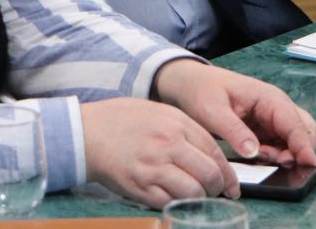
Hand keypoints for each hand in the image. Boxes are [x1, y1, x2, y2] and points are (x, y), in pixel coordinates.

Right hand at [80, 97, 238, 208]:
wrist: (85, 132)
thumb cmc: (120, 120)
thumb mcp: (157, 112)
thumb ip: (183, 129)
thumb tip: (210, 155)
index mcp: (175, 123)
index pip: (214, 151)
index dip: (227, 172)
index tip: (230, 184)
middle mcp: (168, 144)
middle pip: (210, 174)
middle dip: (217, 188)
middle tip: (215, 192)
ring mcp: (154, 167)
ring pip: (194, 192)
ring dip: (199, 198)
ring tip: (194, 196)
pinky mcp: (140, 186)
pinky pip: (171, 202)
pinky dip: (177, 204)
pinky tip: (174, 197)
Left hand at [152, 59, 315, 168]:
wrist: (189, 84)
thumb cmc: (202, 91)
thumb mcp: (213, 110)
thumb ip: (234, 131)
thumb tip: (255, 152)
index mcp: (269, 98)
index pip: (296, 124)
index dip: (304, 146)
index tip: (308, 166)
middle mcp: (276, 107)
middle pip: (305, 132)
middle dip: (299, 151)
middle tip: (277, 164)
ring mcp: (272, 119)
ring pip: (295, 141)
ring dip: (287, 155)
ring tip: (263, 159)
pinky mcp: (264, 130)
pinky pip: (281, 146)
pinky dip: (277, 155)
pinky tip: (260, 160)